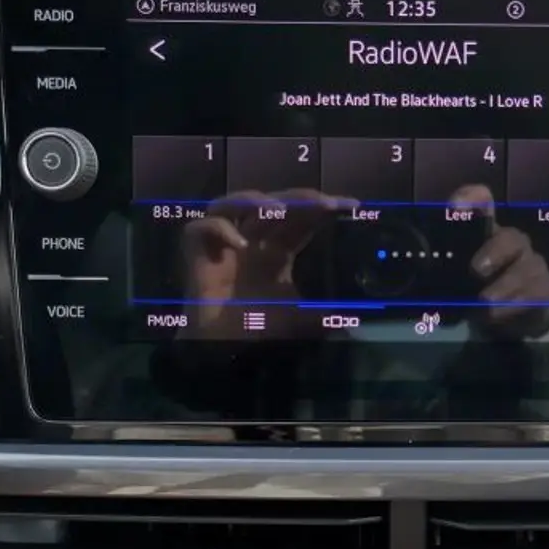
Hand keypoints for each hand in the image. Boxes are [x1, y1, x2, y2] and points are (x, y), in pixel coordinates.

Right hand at [181, 188, 353, 339]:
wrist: (222, 349)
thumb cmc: (257, 329)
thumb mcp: (299, 320)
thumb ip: (323, 317)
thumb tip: (352, 324)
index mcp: (279, 250)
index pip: (303, 219)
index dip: (323, 209)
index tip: (351, 206)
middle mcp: (254, 240)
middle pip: (275, 205)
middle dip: (301, 198)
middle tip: (324, 202)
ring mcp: (225, 243)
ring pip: (236, 203)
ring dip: (257, 200)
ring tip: (278, 208)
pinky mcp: (197, 252)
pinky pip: (203, 227)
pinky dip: (221, 229)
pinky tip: (239, 244)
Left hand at [449, 184, 548, 338]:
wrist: (513, 317)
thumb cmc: (476, 289)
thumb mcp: (452, 277)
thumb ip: (435, 268)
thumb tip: (411, 271)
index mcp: (485, 231)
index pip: (481, 201)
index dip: (471, 199)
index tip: (456, 207)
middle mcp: (511, 241)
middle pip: (510, 238)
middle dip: (494, 253)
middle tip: (476, 271)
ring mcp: (531, 263)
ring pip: (522, 270)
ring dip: (501, 288)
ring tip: (483, 304)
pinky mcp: (543, 287)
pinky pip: (532, 295)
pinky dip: (511, 307)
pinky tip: (495, 315)